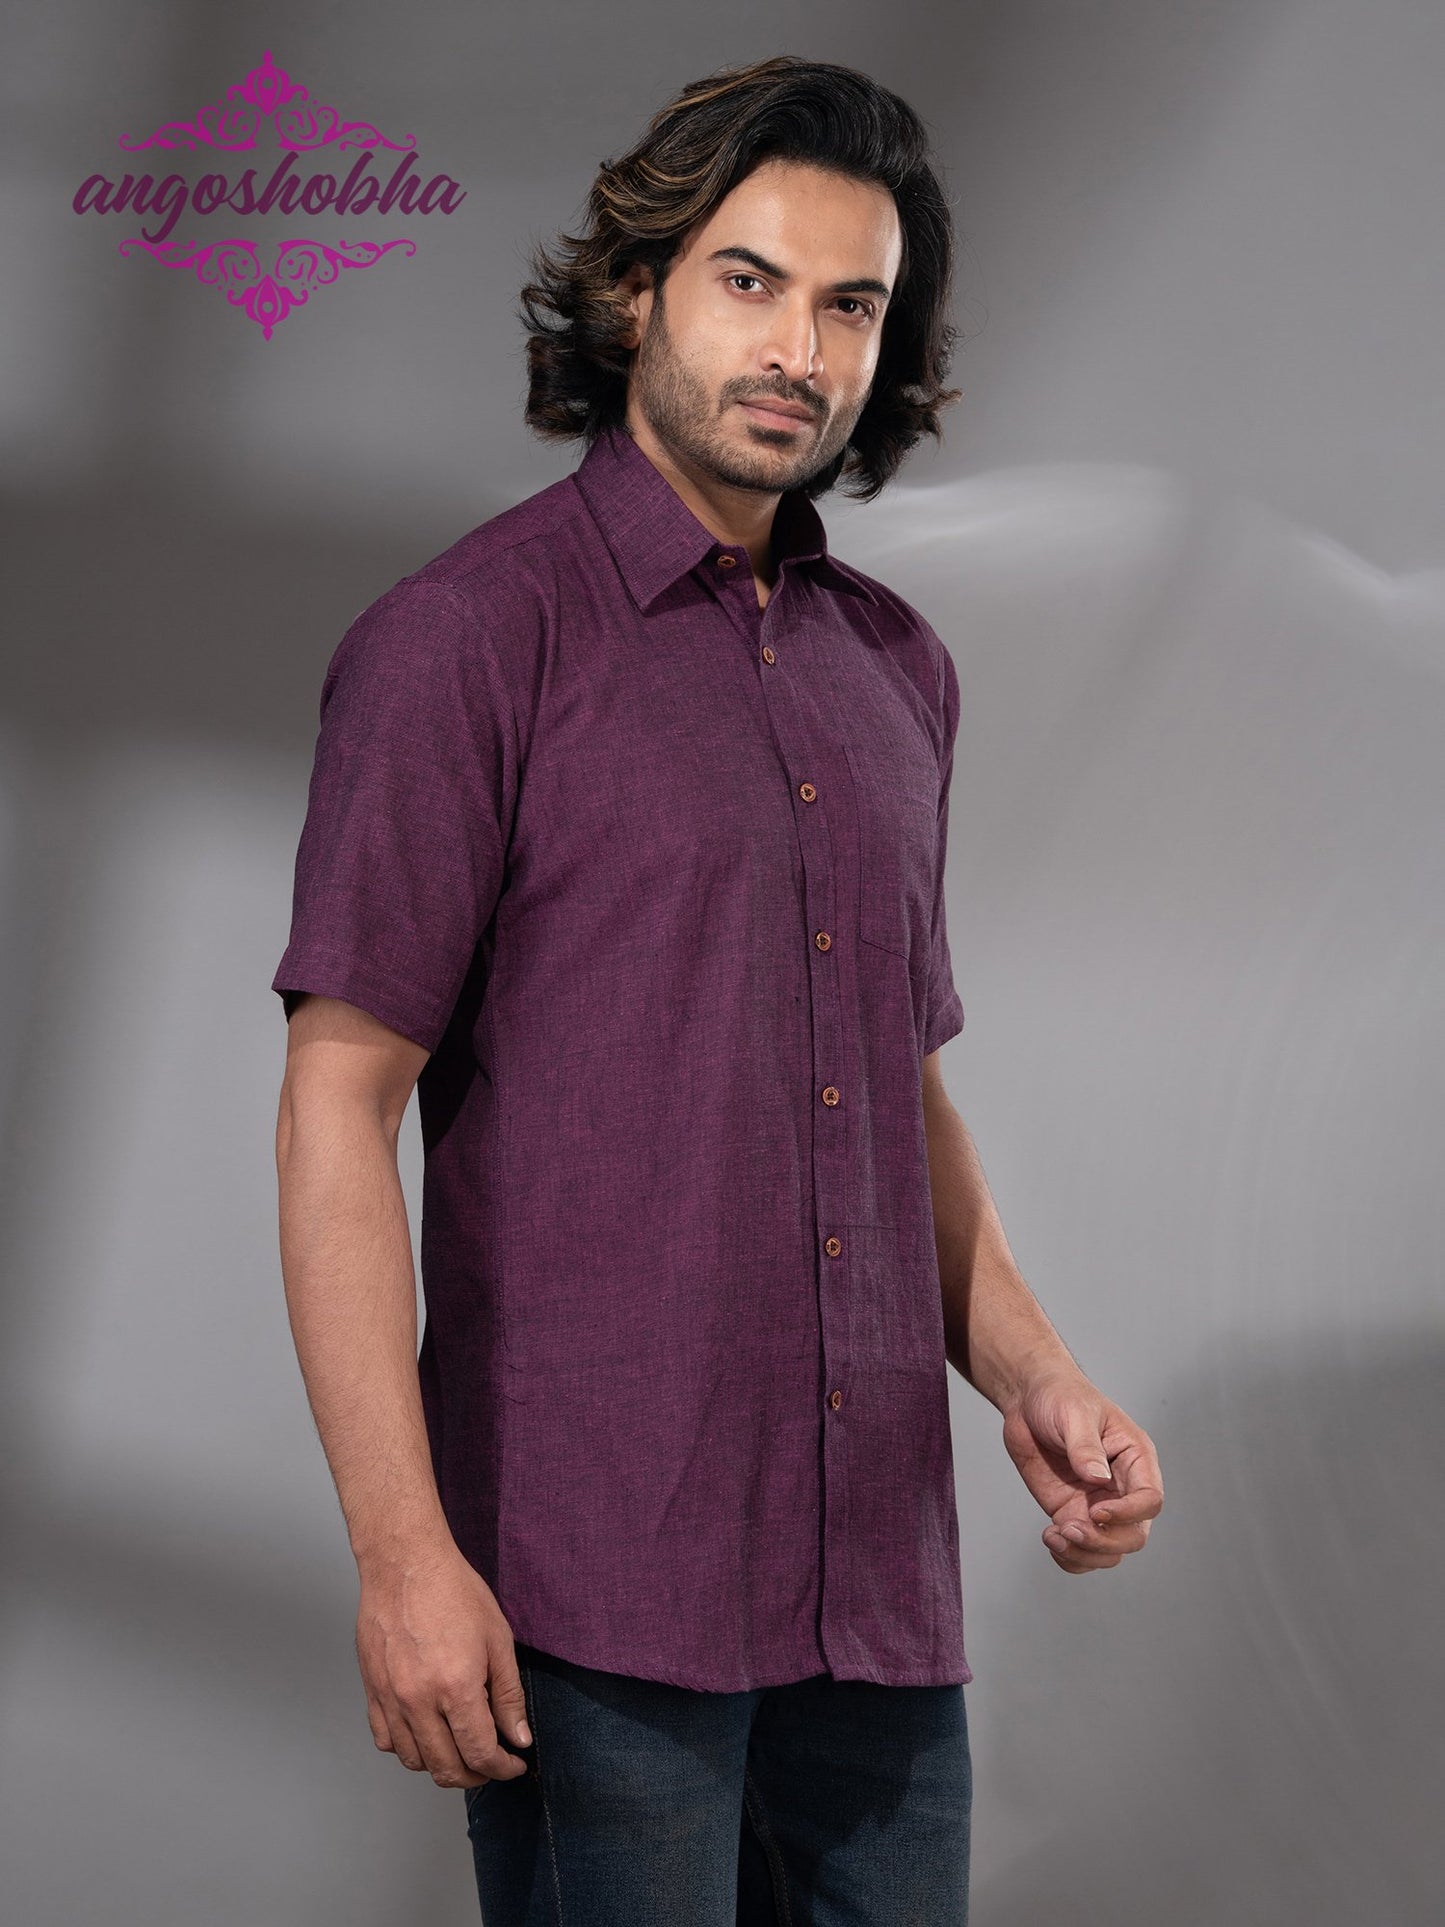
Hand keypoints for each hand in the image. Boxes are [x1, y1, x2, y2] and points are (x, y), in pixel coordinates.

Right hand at [356, 1540, 533, 1787]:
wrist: (405, 1563)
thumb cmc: (453, 1592)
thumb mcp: (497, 1639)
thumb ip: (509, 1695)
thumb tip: (518, 1738)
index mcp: (455, 1687)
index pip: (480, 1753)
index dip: (502, 1768)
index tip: (513, 1765)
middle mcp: (418, 1701)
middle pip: (446, 1768)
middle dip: (476, 1775)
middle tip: (492, 1763)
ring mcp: (390, 1698)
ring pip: (414, 1761)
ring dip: (441, 1766)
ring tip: (461, 1750)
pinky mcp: (371, 1690)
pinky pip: (386, 1740)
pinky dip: (408, 1748)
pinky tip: (426, 1734)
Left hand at [1000, 1367, 1163, 1573]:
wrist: (1027, 1399)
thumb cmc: (1060, 1395)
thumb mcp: (1075, 1413)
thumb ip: (1086, 1447)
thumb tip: (1098, 1479)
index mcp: (1135, 1459)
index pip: (1150, 1500)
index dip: (1130, 1514)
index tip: (1096, 1511)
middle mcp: (1122, 1488)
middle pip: (1134, 1536)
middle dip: (1104, 1541)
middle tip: (1068, 1527)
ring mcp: (1097, 1505)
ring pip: (1110, 1552)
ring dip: (1084, 1554)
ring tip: (1053, 1535)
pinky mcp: (1072, 1513)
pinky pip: (1081, 1551)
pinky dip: (1069, 1557)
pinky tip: (1050, 1538)